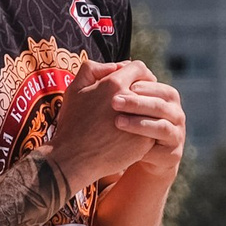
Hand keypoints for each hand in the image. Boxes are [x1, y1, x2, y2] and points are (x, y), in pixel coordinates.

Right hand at [39, 59, 155, 188]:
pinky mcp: (144, 142)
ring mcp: (139, 122)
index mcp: (114, 84)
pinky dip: (146, 130)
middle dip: (147, 90)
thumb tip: (113, 66)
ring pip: (153, 110)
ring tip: (141, 115)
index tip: (139, 79)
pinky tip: (136, 133)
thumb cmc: (72, 124)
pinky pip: (151, 130)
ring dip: (148, 110)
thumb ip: (91, 69)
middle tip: (142, 97)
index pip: (139, 68)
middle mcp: (130, 101)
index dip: (140, 72)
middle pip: (149, 88)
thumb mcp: (74, 90)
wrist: (73, 159)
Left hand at [109, 64, 185, 176]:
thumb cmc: (131, 123)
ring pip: (161, 126)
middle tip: (114, 102)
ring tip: (117, 122)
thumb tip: (114, 66)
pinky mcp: (174, 153)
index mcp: (167, 96)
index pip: (156, 86)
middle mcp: (176, 113)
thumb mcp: (130, 105)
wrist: (140, 156)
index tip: (116, 83)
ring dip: (139, 124)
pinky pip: (160, 149)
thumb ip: (125, 85)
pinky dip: (144, 147)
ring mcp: (177, 133)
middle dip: (136, 103)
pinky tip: (125, 146)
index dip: (137, 85)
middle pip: (158, 105)